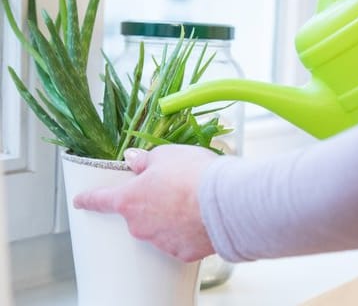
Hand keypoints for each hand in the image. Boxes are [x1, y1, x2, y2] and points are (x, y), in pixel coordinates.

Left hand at [73, 145, 218, 261]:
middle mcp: (140, 225)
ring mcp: (160, 242)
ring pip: (159, 228)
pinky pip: (179, 240)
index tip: (80, 201)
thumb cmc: (194, 175)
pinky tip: (200, 217)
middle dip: (150, 202)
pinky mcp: (182, 252)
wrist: (226, 202)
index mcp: (129, 199)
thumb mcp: (167, 155)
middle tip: (172, 188)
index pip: (100, 199)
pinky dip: (186, 231)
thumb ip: (146, 160)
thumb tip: (134, 160)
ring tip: (192, 201)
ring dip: (169, 216)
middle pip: (136, 214)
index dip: (88, 199)